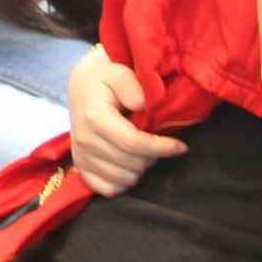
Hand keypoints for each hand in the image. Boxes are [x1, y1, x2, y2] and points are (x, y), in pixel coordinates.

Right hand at [68, 46, 185, 196]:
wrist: (81, 86)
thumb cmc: (105, 78)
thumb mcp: (118, 72)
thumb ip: (131, 85)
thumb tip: (143, 104)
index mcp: (94, 117)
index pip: (133, 144)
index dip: (161, 148)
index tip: (181, 146)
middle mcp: (84, 140)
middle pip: (131, 164)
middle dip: (152, 156)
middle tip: (158, 142)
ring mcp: (80, 156)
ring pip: (123, 180)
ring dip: (140, 168)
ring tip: (143, 150)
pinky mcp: (80, 167)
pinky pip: (108, 190)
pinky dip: (123, 182)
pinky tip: (129, 164)